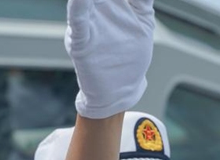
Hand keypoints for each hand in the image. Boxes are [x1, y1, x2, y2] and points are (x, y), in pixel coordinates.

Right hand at [65, 0, 155, 118]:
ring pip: (85, 0)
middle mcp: (96, 8)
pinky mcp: (81, 41)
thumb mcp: (141, 19)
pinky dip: (79, 5)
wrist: (118, 89)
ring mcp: (87, 23)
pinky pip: (78, 18)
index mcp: (110, 3)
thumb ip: (140, 0)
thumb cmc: (127, 54)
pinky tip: (81, 0)